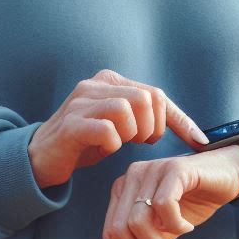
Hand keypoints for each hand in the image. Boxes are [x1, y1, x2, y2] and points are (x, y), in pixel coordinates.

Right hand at [28, 68, 206, 188]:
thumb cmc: (87, 142)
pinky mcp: (71, 125)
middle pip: (145, 98)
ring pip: (126, 109)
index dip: (178, 120)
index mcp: (110, 81)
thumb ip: (149, 119)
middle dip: (152, 127)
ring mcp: (80, 103)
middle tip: (141, 143)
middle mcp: (95, 85)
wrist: (41, 157)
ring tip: (122, 144)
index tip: (197, 141)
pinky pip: (106, 130)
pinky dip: (112, 144)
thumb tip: (196, 133)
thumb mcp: (122, 127)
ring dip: (132, 134)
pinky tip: (105, 149)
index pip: (155, 94)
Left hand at [100, 147, 238, 238]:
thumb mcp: (162, 230)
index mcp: (123, 189)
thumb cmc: (193, 202)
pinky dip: (174, 225)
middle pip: (121, 228)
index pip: (109, 229)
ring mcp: (152, 169)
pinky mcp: (174, 168)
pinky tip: (187, 228)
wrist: (228, 175)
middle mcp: (132, 176)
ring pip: (139, 222)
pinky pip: (163, 205)